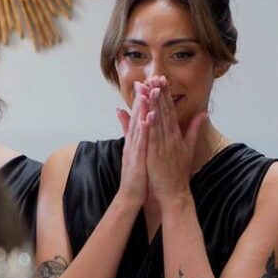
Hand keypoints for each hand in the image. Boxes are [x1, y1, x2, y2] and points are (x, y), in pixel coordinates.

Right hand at [114, 89, 152, 207]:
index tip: (146, 83)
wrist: (130, 196)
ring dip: (141, 109)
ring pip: (138, 126)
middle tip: (143, 80)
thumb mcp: (134, 154)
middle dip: (140, 99)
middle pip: (137, 117)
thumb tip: (134, 130)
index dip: (143, 100)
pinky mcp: (137, 159)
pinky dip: (144, 129)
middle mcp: (133, 142)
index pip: (139, 116)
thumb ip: (134, 139)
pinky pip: (141, 142)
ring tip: (145, 93)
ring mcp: (134, 150)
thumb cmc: (137, 176)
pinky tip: (147, 117)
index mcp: (135, 141)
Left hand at [143, 79, 204, 199]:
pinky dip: (151, 125)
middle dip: (161, 94)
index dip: (167, 95)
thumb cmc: (178, 172)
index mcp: (177, 135)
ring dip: (155, 104)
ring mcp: (164, 146)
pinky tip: (148, 113)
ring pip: (159, 121)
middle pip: (165, 112)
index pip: (171, 111)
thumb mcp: (188, 148)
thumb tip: (203, 113)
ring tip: (152, 88)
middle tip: (156, 76)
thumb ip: (194, 129)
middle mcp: (171, 138)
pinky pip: (153, 137)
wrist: (175, 192)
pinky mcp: (157, 155)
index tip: (162, 80)